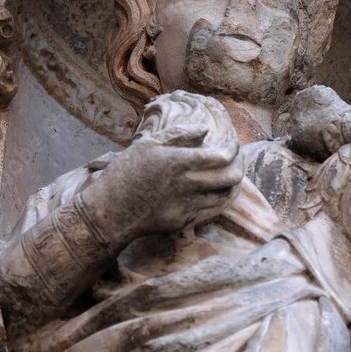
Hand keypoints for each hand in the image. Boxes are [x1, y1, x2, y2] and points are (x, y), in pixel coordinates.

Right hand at [96, 90, 243, 239]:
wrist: (111, 211)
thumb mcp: (149, 144)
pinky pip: (212, 211)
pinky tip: (217, 193)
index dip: (233, 149)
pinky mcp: (185, 220)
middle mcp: (189, 185)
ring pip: (225, 197)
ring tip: (231, 176)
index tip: (232, 145)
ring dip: (232, 185)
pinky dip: (220, 201)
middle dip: (239, 166)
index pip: (223, 156)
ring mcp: (189, 205)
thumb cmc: (126, 172)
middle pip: (231, 178)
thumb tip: (205, 131)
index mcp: (181, 162)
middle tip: (237, 160)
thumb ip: (180, 135)